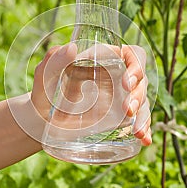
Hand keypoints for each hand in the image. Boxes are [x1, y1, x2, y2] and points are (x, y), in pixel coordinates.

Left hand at [31, 43, 151, 145]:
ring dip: (144, 114)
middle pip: (140, 80)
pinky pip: (138, 121)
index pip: (132, 55)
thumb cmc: (44, 95)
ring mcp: (119, 99)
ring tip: (137, 131)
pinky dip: (144, 129)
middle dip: (139, 95)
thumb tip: (71, 48)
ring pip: (142, 101)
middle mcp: (116, 78)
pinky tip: (144, 139)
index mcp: (104, 60)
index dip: (136, 65)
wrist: (42, 122)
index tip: (126, 83)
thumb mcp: (44, 78)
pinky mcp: (118, 118)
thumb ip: (52, 62)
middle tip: (128, 109)